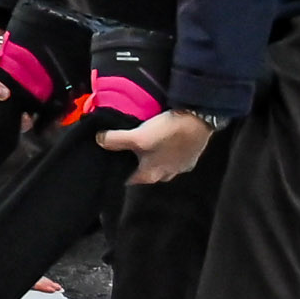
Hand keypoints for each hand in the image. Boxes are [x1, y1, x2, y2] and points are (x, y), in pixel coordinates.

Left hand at [99, 106, 214, 183]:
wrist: (201, 119)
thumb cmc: (168, 132)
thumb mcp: (137, 136)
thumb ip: (115, 140)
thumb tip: (98, 140)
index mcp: (150, 176)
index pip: (127, 178)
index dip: (116, 168)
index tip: (108, 158)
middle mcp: (166, 176)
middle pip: (143, 171)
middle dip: (133, 161)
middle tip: (123, 147)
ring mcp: (180, 167)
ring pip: (159, 163)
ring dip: (151, 155)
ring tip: (142, 140)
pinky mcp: (190, 157)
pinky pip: (172, 155)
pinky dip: (166, 149)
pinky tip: (164, 137)